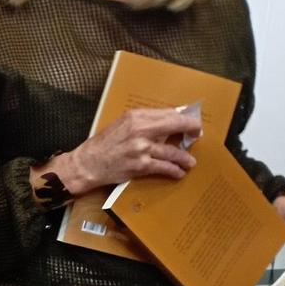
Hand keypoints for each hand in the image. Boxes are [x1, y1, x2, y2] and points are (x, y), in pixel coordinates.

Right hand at [50, 108, 201, 194]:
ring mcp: (141, 148)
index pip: (168, 113)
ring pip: (173, 151)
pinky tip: (179, 172)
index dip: (184, 117)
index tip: (190, 121)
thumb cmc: (103, 144)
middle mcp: (140, 130)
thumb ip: (143, 121)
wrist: (87, 163)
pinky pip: (164, 167)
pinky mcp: (140, 165)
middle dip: (192, 129)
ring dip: (185, 157)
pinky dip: (174, 171)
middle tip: (198, 134)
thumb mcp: (121, 124)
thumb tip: (169, 119)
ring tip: (190, 162)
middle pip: (176, 125)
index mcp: (135, 116)